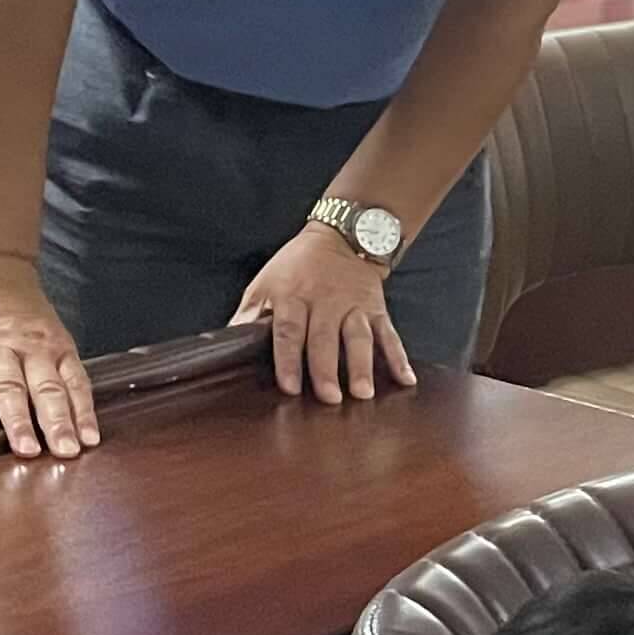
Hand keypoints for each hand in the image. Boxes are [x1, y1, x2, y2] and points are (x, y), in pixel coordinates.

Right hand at [0, 250, 98, 458]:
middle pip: (47, 388)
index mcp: (54, 345)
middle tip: (66, 451)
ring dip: (19, 419)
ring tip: (26, 449)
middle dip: (58, 423)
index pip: (75, 383)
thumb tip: (68, 409)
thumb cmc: (17, 301)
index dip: (83, 413)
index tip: (89, 441)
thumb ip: (53, 365)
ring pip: (10, 385)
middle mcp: (29, 346)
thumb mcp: (46, 329)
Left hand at [234, 222, 412, 404]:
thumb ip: (248, 314)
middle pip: (324, 338)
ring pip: (358, 337)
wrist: (342, 236)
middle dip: (326, 369)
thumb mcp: (265, 282)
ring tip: (363, 394)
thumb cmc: (297, 266)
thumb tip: (227, 343)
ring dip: (361, 366)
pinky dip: (398, 357)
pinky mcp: (377, 309)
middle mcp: (324, 302)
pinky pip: (389, 334)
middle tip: (328, 398)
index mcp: (293, 296)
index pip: (289, 330)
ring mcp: (354, 306)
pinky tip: (406, 379)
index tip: (289, 386)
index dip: (288, 358)